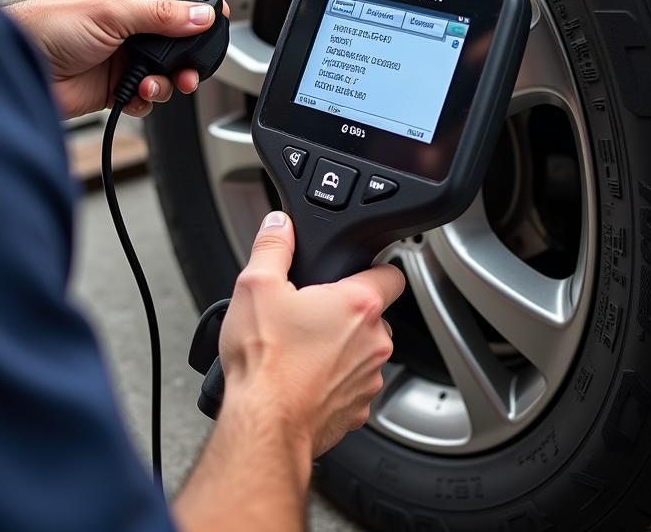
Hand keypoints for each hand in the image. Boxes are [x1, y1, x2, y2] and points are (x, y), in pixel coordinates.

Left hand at [5, 0, 228, 118]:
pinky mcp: (115, 84)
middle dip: (186, 50)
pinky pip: (147, 92)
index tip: (213, 12)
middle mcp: (125, 20)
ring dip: (168, 78)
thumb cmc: (45, 26)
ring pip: (164, 66)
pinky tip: (138, 93)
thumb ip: (161, 16)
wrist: (19, 70)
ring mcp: (121, 53)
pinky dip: (149, 97)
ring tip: (161, 82)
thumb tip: (200, 16)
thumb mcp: (111, 13)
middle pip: (174, 32)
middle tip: (194, 62)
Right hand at [219, 212, 403, 457]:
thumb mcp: (257, 285)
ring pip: (363, 352)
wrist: (262, 425)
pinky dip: (333, 382)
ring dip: (341, 349)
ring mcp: (368, 380)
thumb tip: (279, 225)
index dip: (374, 268)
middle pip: (374, 315)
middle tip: (310, 314)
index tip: (356, 272)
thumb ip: (273, 246)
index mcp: (359, 304)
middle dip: (347, 312)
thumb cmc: (265, 361)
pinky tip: (302, 379)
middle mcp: (374, 342)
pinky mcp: (356, 411)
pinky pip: (351, 386)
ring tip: (301, 349)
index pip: (393, 273)